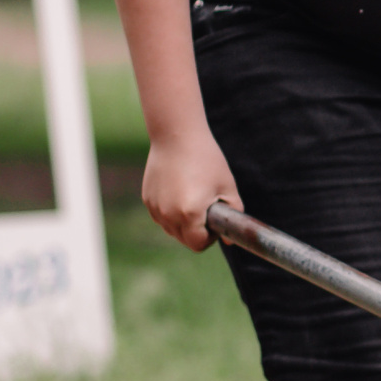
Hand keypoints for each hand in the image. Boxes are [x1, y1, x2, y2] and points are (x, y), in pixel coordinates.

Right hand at [141, 131, 239, 252]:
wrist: (177, 136)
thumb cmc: (207, 160)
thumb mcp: (227, 187)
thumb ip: (233, 214)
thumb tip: (230, 240)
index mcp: (190, 213)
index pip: (198, 244)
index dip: (211, 237)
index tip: (216, 221)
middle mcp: (168, 215)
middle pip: (184, 240)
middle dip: (198, 232)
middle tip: (207, 209)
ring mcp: (155, 208)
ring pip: (171, 230)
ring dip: (184, 224)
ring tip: (194, 198)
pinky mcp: (147, 200)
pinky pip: (161, 217)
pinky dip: (171, 212)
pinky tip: (180, 191)